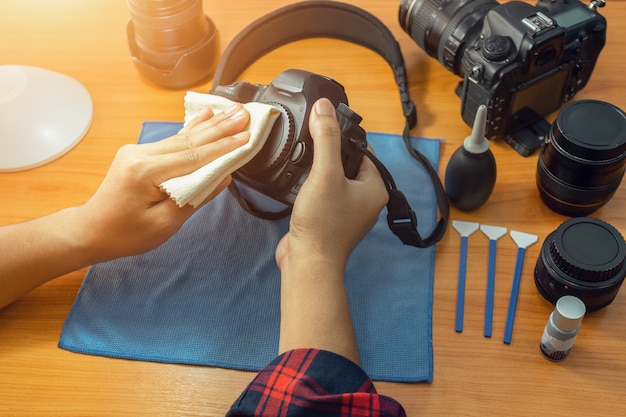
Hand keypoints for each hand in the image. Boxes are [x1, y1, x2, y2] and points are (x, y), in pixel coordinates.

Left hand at [77, 103, 250, 261]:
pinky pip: (173, 141)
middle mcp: (140, 154)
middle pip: (190, 140)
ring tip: (234, 112)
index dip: (224, 147)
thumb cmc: (126, 235)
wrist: (91, 231)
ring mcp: (138, 151)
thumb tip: (222, 177)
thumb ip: (195, 197)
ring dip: (211, 126)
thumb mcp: (165, 224)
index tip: (247, 136)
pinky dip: (192, 129)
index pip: (194, 156)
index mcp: (146, 171)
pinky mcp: (140, 154)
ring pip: (182, 137)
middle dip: (221, 127)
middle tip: (246, 114)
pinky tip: (205, 115)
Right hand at [275, 98, 387, 360]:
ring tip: (299, 153)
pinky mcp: (327, 220)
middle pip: (347, 164)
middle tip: (308, 137)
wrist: (307, 262)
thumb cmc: (323, 219)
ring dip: (317, 168)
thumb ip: (325, 138)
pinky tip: (295, 176)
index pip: (363, 152)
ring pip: (332, 180)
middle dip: (328, 152)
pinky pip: (321, 194)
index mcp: (375, 189)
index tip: (323, 125)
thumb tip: (323, 105)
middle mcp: (365, 201)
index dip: (344, 137)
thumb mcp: (325, 173)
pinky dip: (310, 185)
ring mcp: (346, 212)